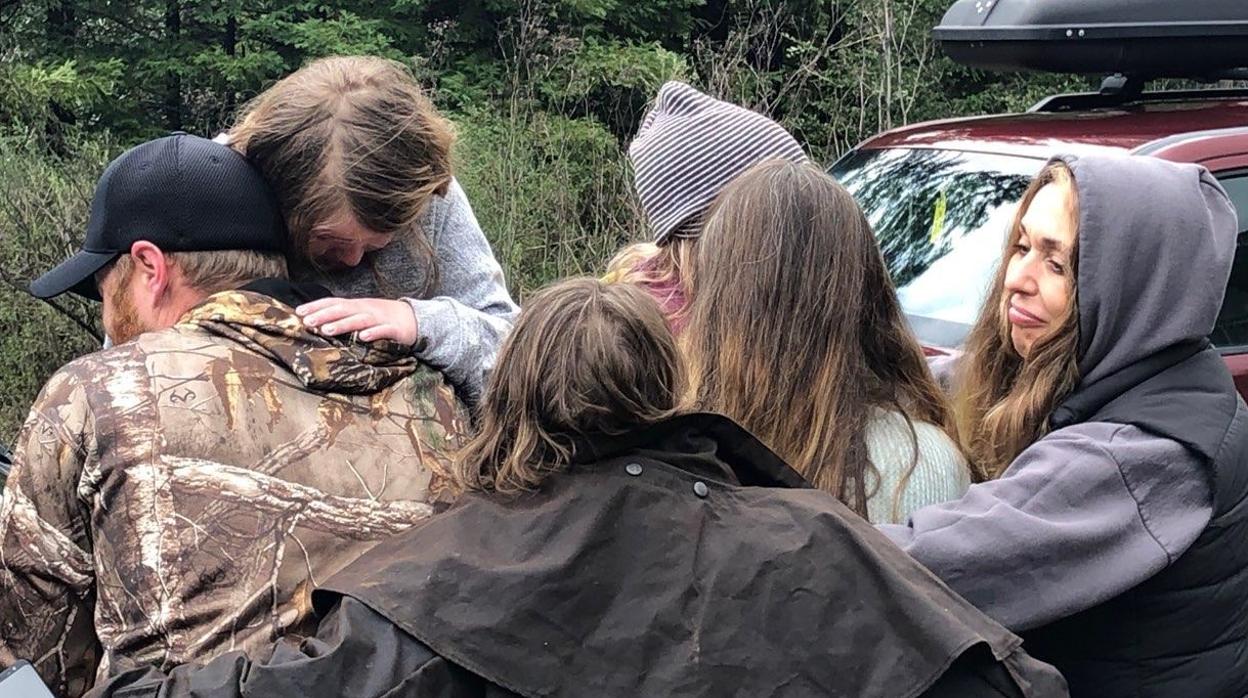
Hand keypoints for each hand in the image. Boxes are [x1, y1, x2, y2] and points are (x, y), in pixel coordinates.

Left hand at [295, 297, 418, 345]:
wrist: (415, 319)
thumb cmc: (383, 318)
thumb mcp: (361, 313)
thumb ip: (343, 316)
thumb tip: (317, 320)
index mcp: (357, 305)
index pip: (333, 303)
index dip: (317, 306)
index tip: (298, 312)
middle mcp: (366, 309)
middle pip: (343, 310)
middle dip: (324, 315)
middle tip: (307, 321)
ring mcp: (380, 319)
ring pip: (359, 320)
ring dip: (343, 324)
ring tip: (326, 330)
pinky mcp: (394, 330)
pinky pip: (383, 331)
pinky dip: (373, 333)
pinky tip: (363, 338)